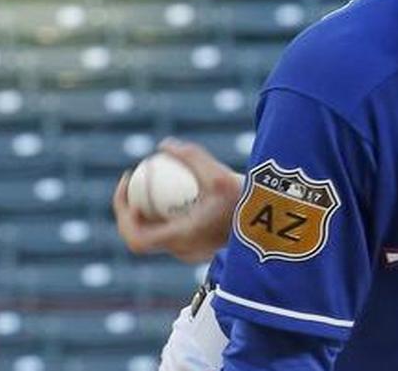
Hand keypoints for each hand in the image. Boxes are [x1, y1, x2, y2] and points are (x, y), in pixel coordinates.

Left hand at [114, 137, 244, 262]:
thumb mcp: (219, 174)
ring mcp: (193, 254)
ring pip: (159, 234)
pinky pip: (175, 232)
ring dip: (149, 212)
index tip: (129, 187)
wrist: (274, 229)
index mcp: (181, 240)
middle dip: (130, 210)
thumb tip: (164, 144)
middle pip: (142, 236)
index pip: (135, 237)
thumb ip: (191, 156)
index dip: (123, 214)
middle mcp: (183, 252)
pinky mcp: (203, 250)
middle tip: (134, 183)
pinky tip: (177, 192)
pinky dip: (169, 215)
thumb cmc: (246, 204)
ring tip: (152, 184)